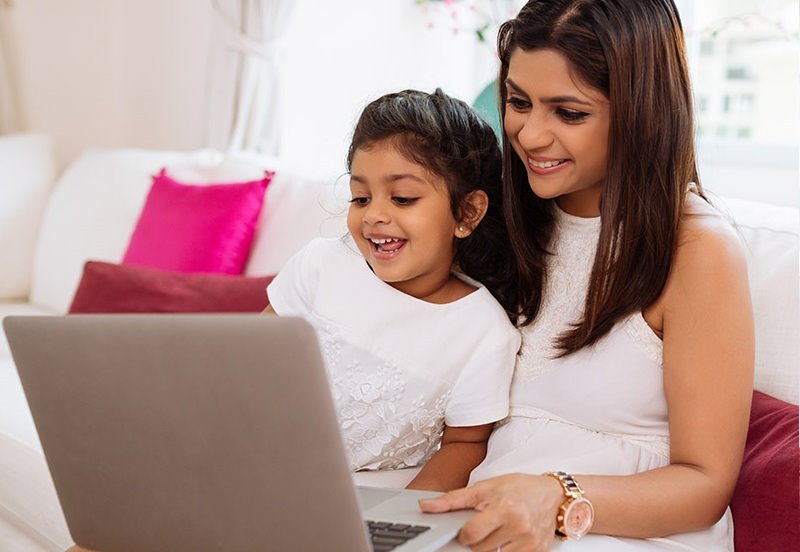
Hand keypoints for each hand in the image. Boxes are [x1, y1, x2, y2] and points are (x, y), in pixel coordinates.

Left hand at [419, 473, 562, 551]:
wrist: (552, 494)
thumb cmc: (519, 488)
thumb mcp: (485, 487)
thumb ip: (453, 499)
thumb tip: (426, 506)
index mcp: (503, 508)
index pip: (471, 534)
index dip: (464, 533)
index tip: (466, 528)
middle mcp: (518, 527)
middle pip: (480, 549)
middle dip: (477, 540)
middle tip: (484, 526)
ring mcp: (528, 543)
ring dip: (490, 547)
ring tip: (496, 531)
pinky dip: (504, 551)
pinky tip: (508, 538)